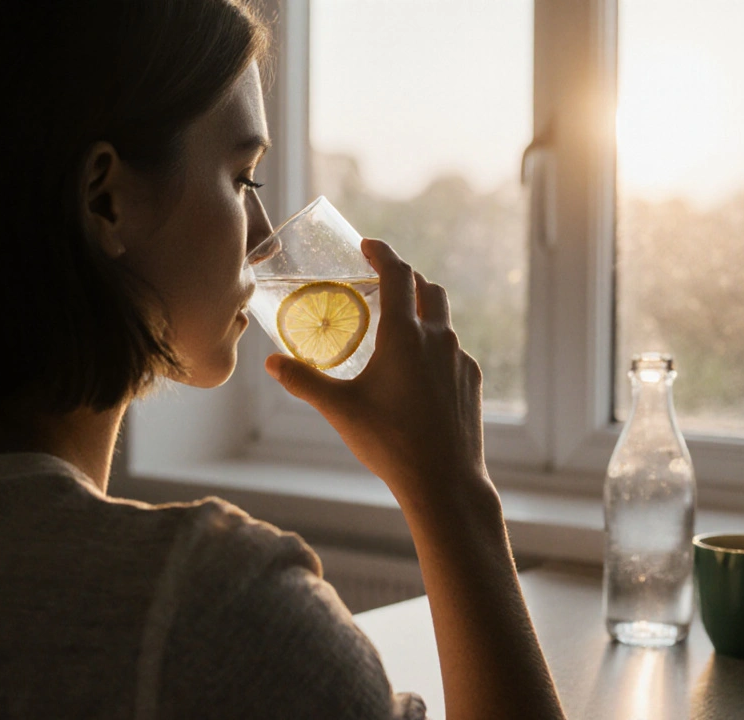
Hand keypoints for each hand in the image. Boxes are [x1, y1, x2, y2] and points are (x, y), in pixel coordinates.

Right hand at [265, 239, 489, 507]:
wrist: (445, 481)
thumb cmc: (390, 443)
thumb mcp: (339, 409)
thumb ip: (304, 381)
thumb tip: (272, 364)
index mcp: (405, 335)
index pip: (398, 274)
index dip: (383, 253)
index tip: (369, 246)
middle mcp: (439, 338)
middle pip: (428, 289)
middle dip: (407, 278)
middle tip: (383, 282)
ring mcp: (460, 359)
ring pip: (443, 321)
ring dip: (422, 313)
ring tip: (397, 327)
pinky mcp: (471, 381)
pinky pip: (452, 352)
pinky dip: (434, 347)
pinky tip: (417, 372)